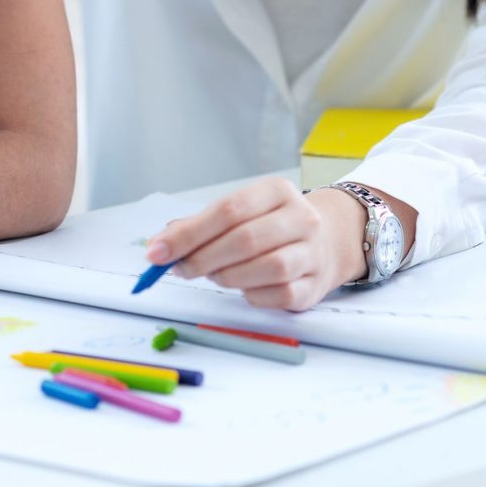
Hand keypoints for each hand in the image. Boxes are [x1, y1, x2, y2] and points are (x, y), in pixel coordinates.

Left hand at [143, 177, 366, 310]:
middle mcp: (302, 217)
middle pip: (245, 240)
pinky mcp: (316, 284)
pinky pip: (279, 295)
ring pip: (266, 268)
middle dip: (203, 258)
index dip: (189, 233)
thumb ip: (200, 226)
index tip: (157, 252)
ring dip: (228, 277)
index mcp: (278, 191)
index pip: (228, 210)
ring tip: (216, 275)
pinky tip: (245, 287)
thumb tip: (160, 245)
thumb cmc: (271, 226)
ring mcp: (313, 251)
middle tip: (181, 269)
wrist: (328, 240)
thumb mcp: (241, 212)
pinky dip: (253, 295)